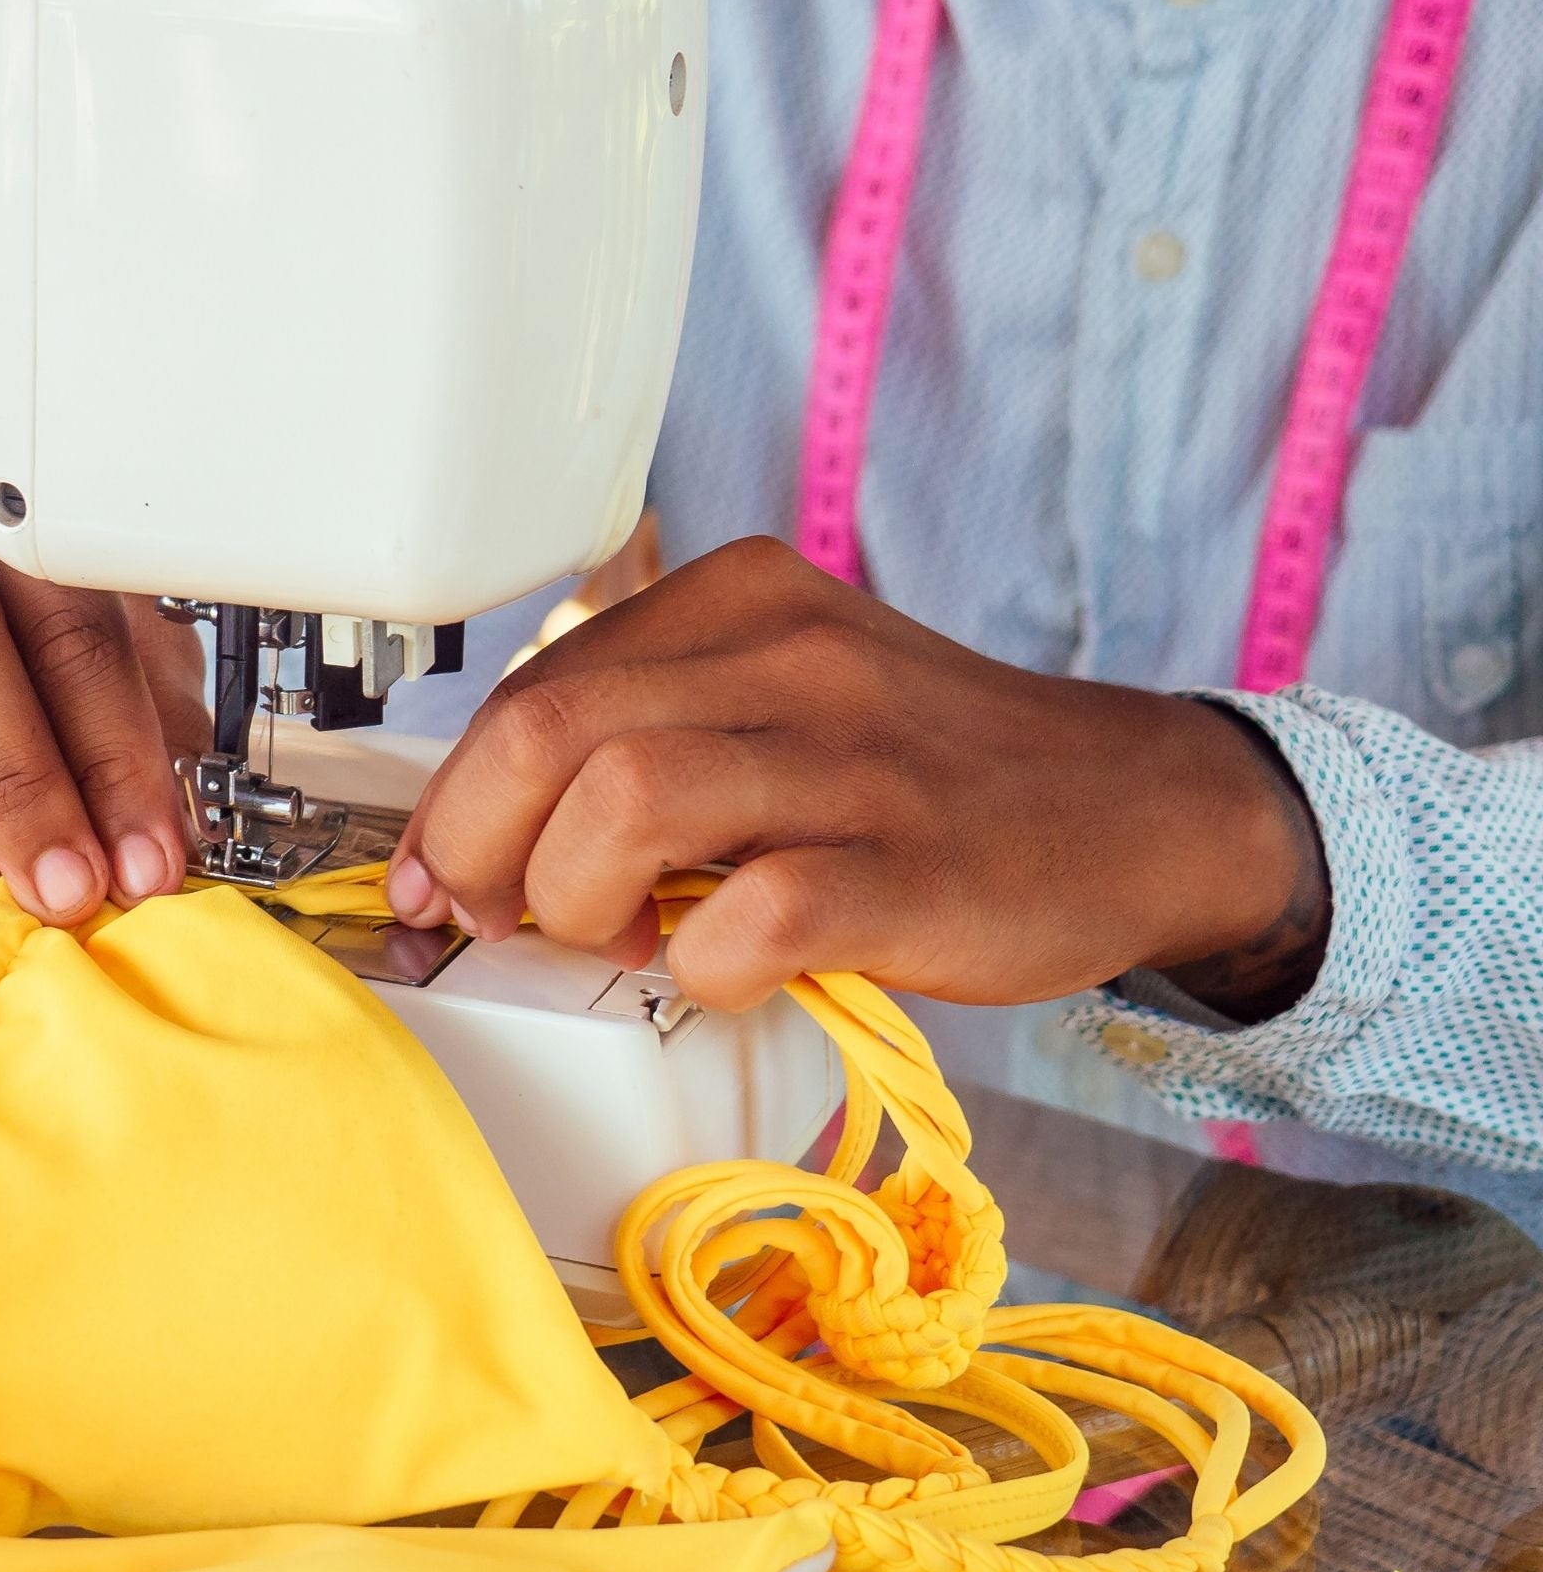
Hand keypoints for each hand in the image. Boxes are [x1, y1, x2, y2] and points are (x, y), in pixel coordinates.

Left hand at [386, 538, 1331, 1013]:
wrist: (1133, 809)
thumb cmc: (923, 775)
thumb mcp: (777, 701)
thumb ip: (645, 733)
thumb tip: (479, 832)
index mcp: (736, 601)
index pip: (532, 685)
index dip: (454, 796)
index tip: (438, 874)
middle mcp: (787, 655)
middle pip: (547, 730)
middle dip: (477, 842)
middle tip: (491, 916)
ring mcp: (853, 756)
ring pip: (626, 798)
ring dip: (577, 894)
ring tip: (615, 939)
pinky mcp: (910, 864)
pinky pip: (757, 911)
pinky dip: (704, 961)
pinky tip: (723, 970)